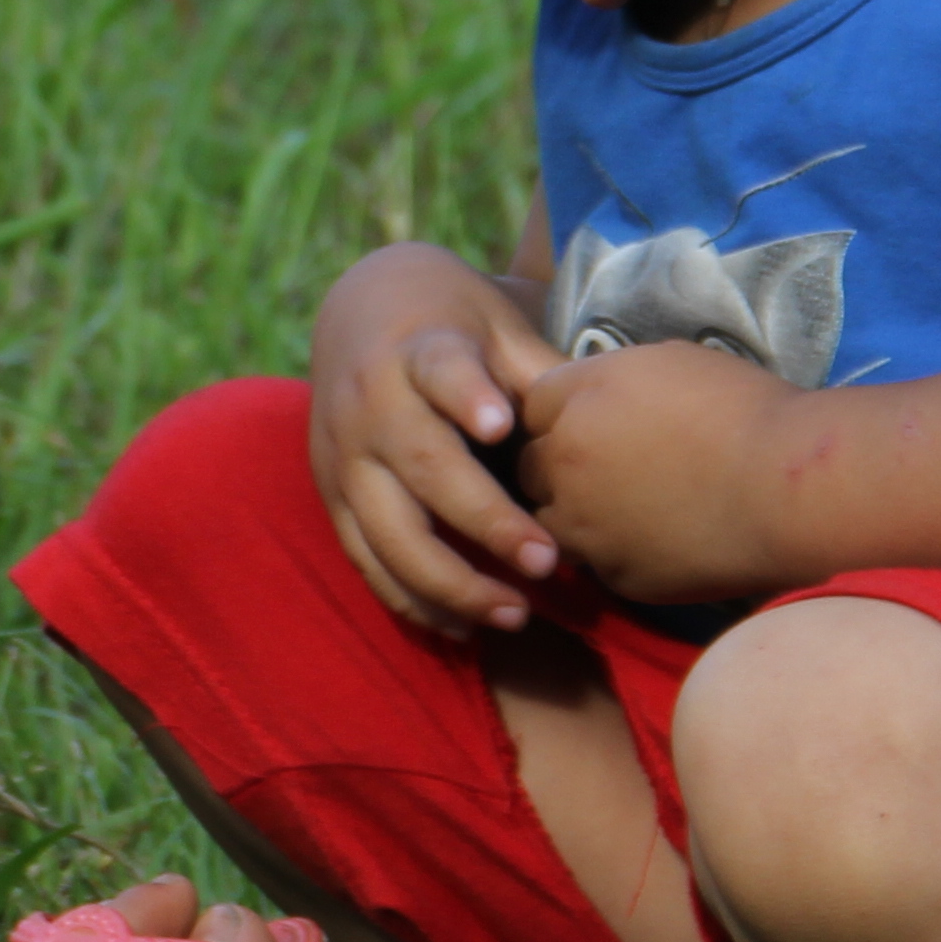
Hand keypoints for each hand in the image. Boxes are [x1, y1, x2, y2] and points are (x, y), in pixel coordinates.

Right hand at [305, 243, 563, 637]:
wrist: (359, 312)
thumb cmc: (453, 326)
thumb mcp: (497, 326)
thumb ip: (540, 372)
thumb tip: (608, 419)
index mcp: (417, 350)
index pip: (440, 369)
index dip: (467, 395)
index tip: (503, 424)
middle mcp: (370, 404)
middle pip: (422, 467)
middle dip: (484, 520)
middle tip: (546, 562)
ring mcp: (343, 455)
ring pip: (387, 529)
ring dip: (449, 581)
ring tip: (515, 615)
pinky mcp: (332, 495)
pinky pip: (365, 558)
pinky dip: (410, 598)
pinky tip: (463, 629)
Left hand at [513, 339, 791, 603]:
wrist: (792, 486)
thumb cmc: (745, 410)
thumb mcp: (668, 362)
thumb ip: (611, 379)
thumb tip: (599, 397)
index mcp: (576, 402)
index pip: (530, 407)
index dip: (558, 414)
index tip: (583, 420)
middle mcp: (564, 465)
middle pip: (527, 468)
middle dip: (554, 466)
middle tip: (600, 467)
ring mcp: (587, 528)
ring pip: (552, 523)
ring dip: (575, 515)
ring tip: (624, 508)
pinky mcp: (620, 576)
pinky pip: (600, 563)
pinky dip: (618, 552)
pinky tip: (657, 539)